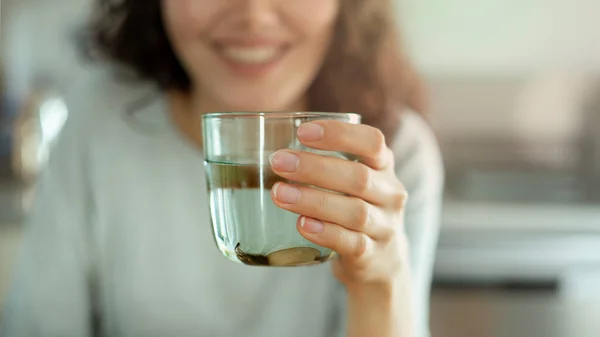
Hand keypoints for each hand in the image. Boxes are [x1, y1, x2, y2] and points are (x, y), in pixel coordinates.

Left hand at [269, 120, 408, 290]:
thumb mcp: (353, 179)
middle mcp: (390, 194)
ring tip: (279, 194)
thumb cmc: (355, 205)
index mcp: (384, 166)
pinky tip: (302, 224)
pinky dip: (325, 233)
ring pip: (355, 212)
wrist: (381, 259)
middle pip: (359, 177)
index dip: (339, 134)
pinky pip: (351, 243)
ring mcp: (384, 227)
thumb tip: (273, 146)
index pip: (372, 142)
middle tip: (278, 162)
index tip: (302, 132)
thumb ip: (326, 161)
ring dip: (314, 201)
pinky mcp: (371, 255)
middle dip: (315, 168)